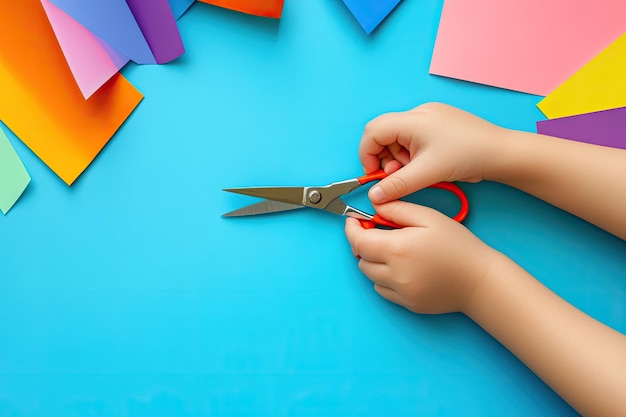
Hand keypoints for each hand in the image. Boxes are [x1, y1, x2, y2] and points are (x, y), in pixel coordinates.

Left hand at [344, 201, 496, 313]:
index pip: (358, 241)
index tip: (354, 220)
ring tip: (393, 251)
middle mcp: (395, 274)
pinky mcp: (408, 304)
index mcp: (398, 249)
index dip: (352, 229)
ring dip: (373, 262)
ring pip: (370, 276)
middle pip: (361, 260)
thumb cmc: (458, 245)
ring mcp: (400, 292)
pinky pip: (383, 290)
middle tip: (377, 233)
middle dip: (364, 244)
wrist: (480, 280)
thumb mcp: (429, 217)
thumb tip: (375, 206)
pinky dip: (384, 278)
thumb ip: (398, 209)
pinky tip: (402, 268)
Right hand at [361, 102, 507, 203]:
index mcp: (412, 120)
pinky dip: (412, 153)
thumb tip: (375, 195)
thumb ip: (396, 185)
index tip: (374, 174)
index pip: (373, 131)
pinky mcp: (439, 124)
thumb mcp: (426, 174)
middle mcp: (419, 113)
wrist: (500, 153)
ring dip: (399, 157)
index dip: (367, 154)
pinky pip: (414, 137)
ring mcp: (430, 116)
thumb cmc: (468, 156)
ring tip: (415, 173)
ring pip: (399, 137)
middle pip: (384, 134)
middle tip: (396, 175)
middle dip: (385, 157)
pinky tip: (426, 165)